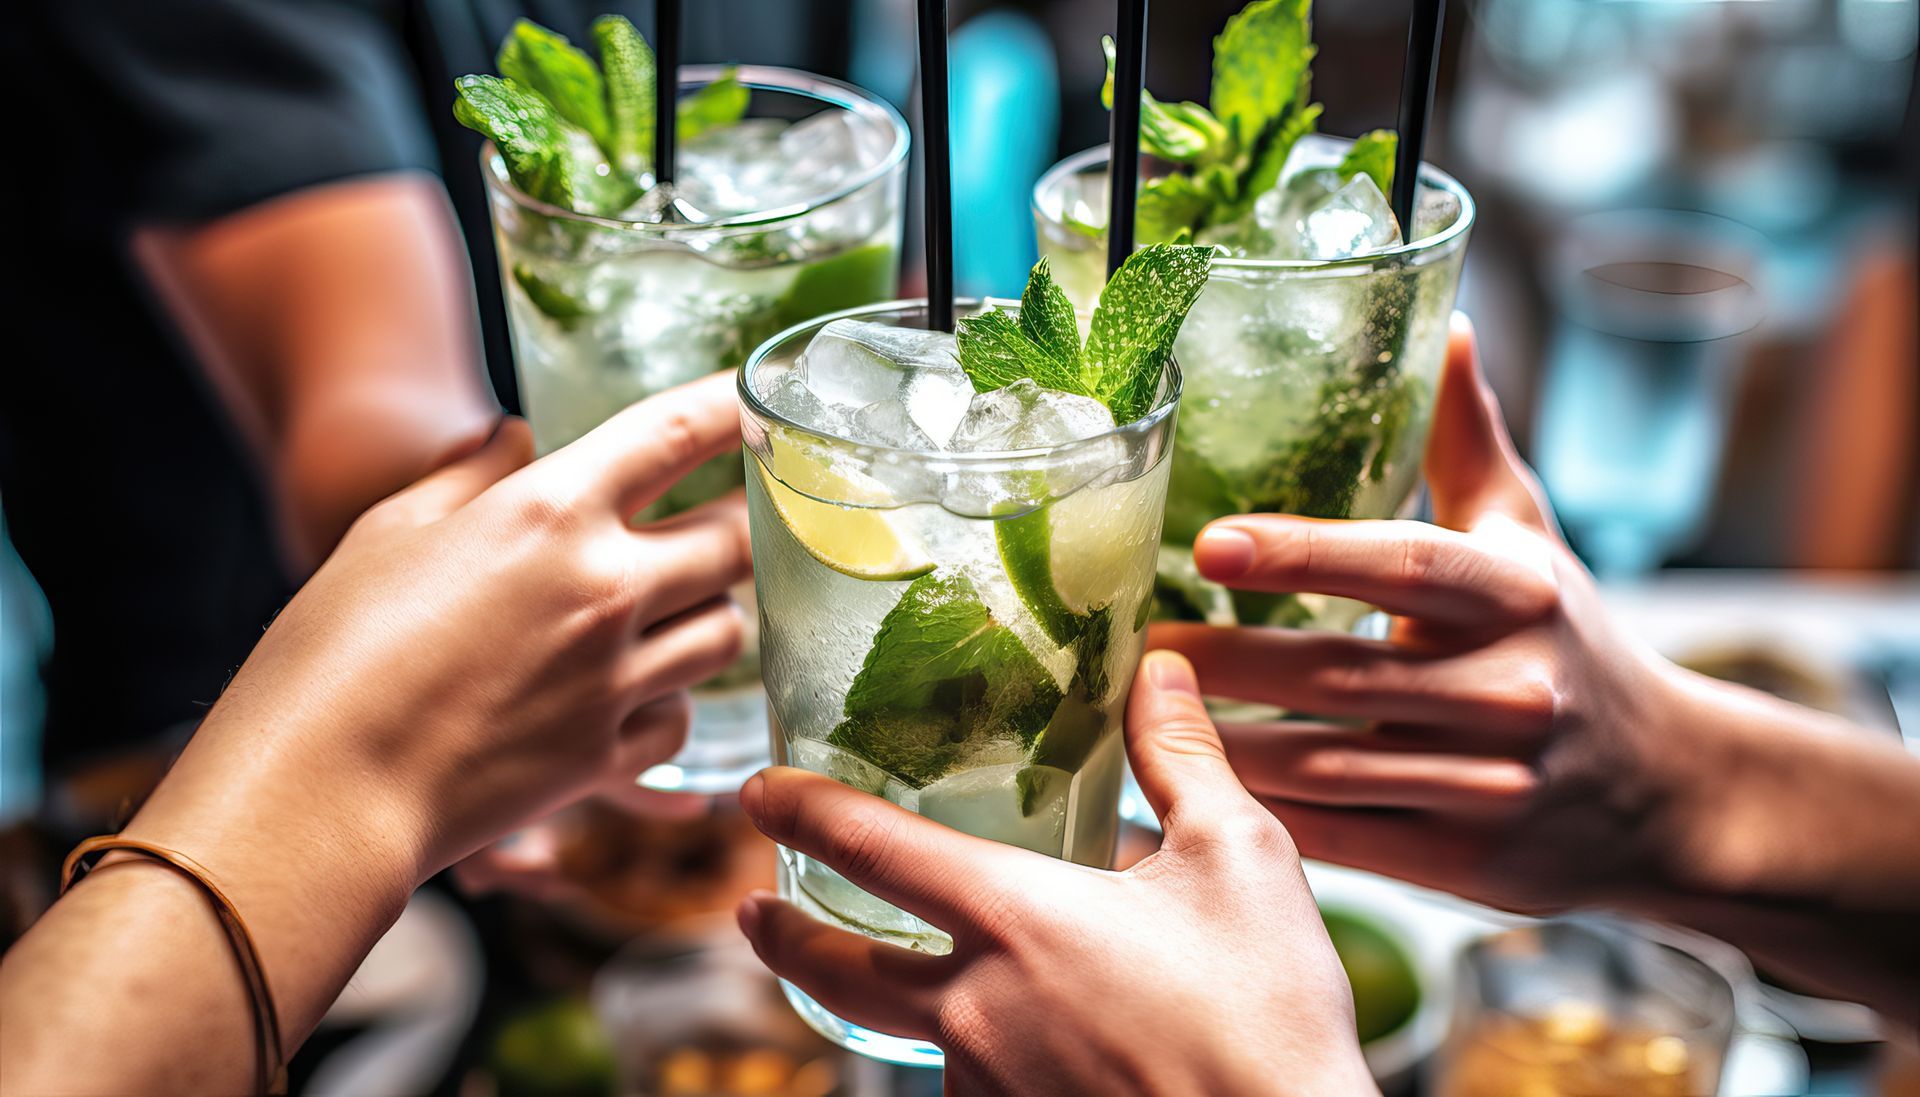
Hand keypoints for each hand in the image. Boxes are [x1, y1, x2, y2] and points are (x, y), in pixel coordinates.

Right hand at [113, 372, 750, 1035]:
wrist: (318, 791)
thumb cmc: (331, 650)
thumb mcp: (389, 532)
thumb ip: (467, 476)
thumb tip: (512, 434)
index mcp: (551, 511)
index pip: (678, 432)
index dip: (735, 405)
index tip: (763, 398)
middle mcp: (605, 586)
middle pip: (736, 539)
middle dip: (748, 523)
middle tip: (736, 519)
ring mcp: (616, 677)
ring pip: (727, 631)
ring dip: (712, 614)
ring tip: (678, 610)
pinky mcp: (609, 755)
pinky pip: (682, 717)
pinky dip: (672, 702)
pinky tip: (638, 695)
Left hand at [735, 652, 1375, 1096]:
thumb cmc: (1269, 1012)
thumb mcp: (1238, 858)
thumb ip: (1181, 757)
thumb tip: (1161, 668)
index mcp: (1012, 916)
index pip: (868, 847)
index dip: (801, 811)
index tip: (757, 793)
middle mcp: (973, 1008)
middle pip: (836, 969)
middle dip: (784, 935)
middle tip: (750, 910)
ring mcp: (985, 1084)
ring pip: (909, 1035)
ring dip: (891, 1000)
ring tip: (908, 973)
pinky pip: (968, 1084)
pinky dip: (972, 1053)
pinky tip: (1020, 1041)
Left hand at [1152, 315, 1689, 912]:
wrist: (1672, 792)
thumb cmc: (1571, 641)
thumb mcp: (1531, 537)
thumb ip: (1468, 440)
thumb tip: (1439, 325)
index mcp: (1516, 594)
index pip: (1400, 563)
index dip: (1302, 553)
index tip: (1208, 543)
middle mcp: (1508, 687)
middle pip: (1335, 673)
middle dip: (1218, 662)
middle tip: (1123, 642)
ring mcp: (1487, 782)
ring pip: (1321, 766)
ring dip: (1215, 746)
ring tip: (1127, 714)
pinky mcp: (1462, 860)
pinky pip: (1335, 838)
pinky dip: (1253, 816)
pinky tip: (1182, 792)